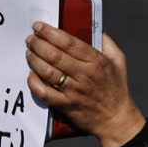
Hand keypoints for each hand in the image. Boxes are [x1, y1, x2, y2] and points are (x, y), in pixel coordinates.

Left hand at [25, 22, 144, 146]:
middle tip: (30, 39)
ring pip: (48, 72)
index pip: (69, 42)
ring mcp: (74, 91)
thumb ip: (106, 42)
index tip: (39, 26)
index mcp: (97, 61)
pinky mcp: (66, 105)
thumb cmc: (117, 88)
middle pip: (55, 55)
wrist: (116, 120)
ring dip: (34, 60)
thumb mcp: (118, 61)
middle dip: (38, 44)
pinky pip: (45, 93)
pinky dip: (34, 83)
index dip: (50, 32)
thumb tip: (92, 27)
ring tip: (29, 53)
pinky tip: (30, 75)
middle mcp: (85, 75)